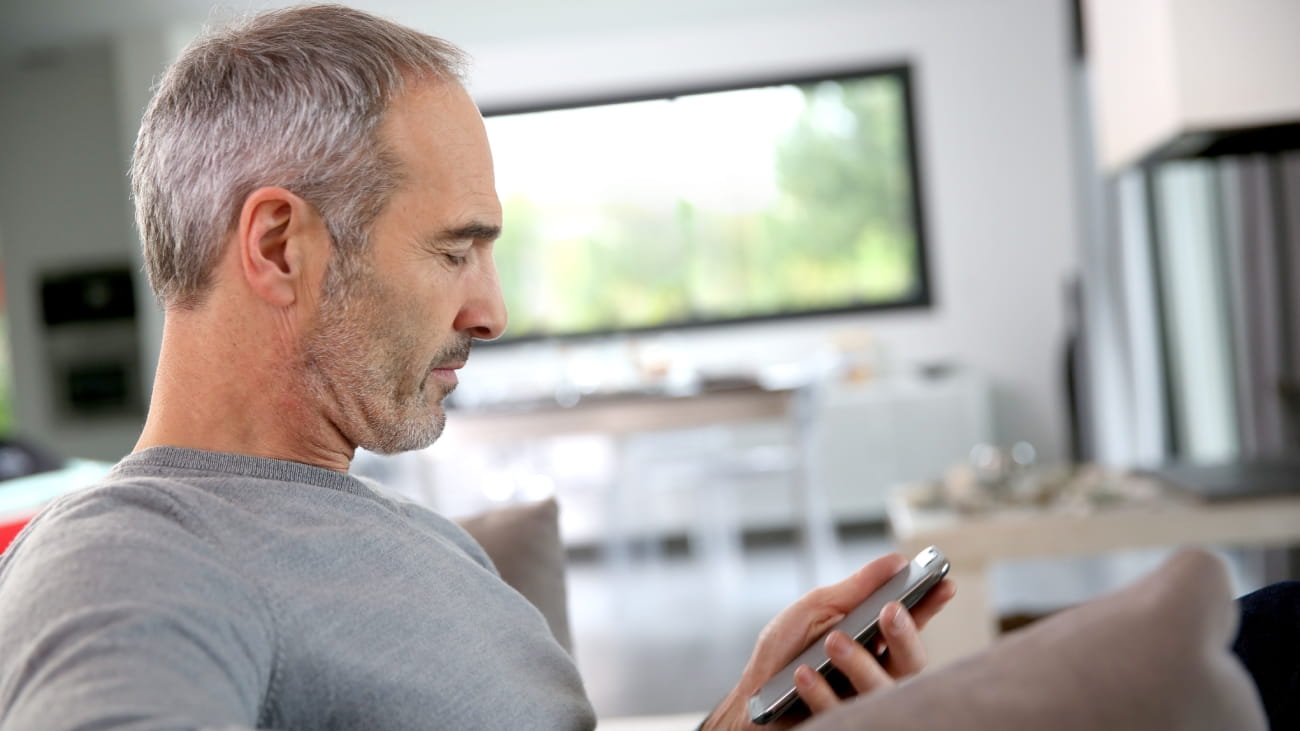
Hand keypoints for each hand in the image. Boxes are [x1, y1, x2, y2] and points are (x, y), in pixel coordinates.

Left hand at [701, 553, 955, 729]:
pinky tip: (804, 675)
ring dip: (860, 662)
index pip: (911, 627)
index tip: (943, 583)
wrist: (751, 696)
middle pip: (911, 663)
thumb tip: (895, 561)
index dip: (930, 607)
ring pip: (882, 690)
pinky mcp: (840, 723)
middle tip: (890, 611)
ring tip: (833, 641)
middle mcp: (875, 674)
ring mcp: (860, 703)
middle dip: (905, 635)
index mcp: (874, 644)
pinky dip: (820, 692)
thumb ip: (854, 590)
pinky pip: (841, 712)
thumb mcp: (814, 611)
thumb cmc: (783, 653)